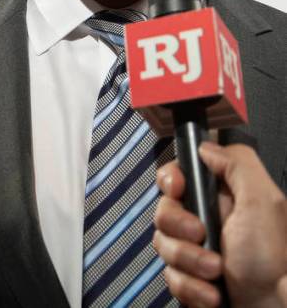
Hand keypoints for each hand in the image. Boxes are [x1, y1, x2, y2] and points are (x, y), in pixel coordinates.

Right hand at [153, 142, 286, 307]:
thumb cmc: (275, 263)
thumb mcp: (264, 203)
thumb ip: (238, 165)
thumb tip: (207, 146)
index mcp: (221, 198)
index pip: (177, 175)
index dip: (171, 180)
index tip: (178, 189)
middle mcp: (204, 221)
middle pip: (163, 210)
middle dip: (179, 228)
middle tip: (202, 236)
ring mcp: (193, 250)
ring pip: (163, 245)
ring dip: (188, 262)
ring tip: (215, 273)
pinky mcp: (188, 277)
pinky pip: (169, 276)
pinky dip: (190, 286)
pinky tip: (211, 292)